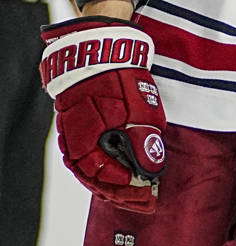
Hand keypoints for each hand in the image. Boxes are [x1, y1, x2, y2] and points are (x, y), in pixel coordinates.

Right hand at [40, 16, 166, 211]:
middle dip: (123, 191)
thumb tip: (151, 172)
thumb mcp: (138, 111)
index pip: (109, 181)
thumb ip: (143, 143)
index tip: (151, 196)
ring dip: (114, 181)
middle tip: (146, 198)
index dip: (131, 192)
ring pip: (92, 170)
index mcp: (88, 145)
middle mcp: (76, 145)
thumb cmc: (117, 78)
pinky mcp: (76, 125)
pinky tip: (121, 167)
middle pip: (99, 181)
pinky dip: (105, 166)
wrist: (97, 48)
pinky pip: (89, 156)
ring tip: (136, 188)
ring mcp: (73, 135)